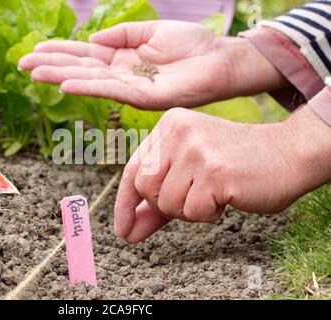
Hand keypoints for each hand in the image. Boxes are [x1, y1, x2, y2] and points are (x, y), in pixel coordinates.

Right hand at [19, 20, 287, 109]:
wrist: (220, 59)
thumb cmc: (191, 44)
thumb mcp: (151, 30)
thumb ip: (122, 33)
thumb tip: (92, 40)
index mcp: (122, 57)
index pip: (84, 54)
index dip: (59, 51)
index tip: (35, 49)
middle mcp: (122, 74)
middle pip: (81, 68)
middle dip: (51, 65)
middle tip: (22, 64)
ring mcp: (131, 86)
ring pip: (90, 80)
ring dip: (61, 77)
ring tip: (35, 73)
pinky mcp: (143, 97)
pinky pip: (111, 90)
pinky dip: (88, 86)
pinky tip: (67, 83)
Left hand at [115, 105, 330, 242]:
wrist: (286, 154)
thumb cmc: (234, 165)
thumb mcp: (188, 173)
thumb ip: (156, 200)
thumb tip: (127, 233)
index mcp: (168, 125)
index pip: (132, 169)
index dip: (124, 203)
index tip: (123, 230)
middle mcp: (178, 131)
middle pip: (144, 187)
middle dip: (163, 206)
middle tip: (191, 200)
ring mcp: (196, 150)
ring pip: (166, 203)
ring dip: (188, 210)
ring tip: (211, 193)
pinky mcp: (214, 171)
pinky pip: (193, 212)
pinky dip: (208, 214)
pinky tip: (225, 197)